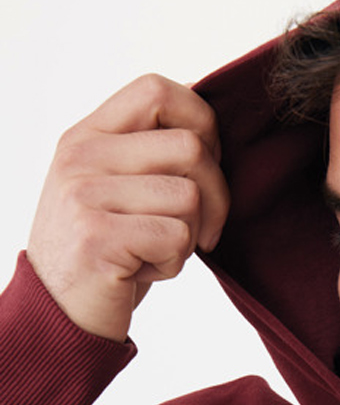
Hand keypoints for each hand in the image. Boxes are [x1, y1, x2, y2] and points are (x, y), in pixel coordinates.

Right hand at [26, 75, 229, 342]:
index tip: (206, 166)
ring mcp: (85, 194)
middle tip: (202, 229)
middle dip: (217, 195)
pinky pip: (176, 238)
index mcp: (88, 135)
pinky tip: (144, 272)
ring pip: (189, 197)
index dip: (201, 123)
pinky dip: (173, 264)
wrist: (56, 313)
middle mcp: (82, 156)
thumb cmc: (103, 253)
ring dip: (191, 236)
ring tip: (157, 251)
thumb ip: (148, 154)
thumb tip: (208, 128)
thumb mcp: (115, 188)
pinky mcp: (97, 237)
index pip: (157, 91)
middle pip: (190, 147)